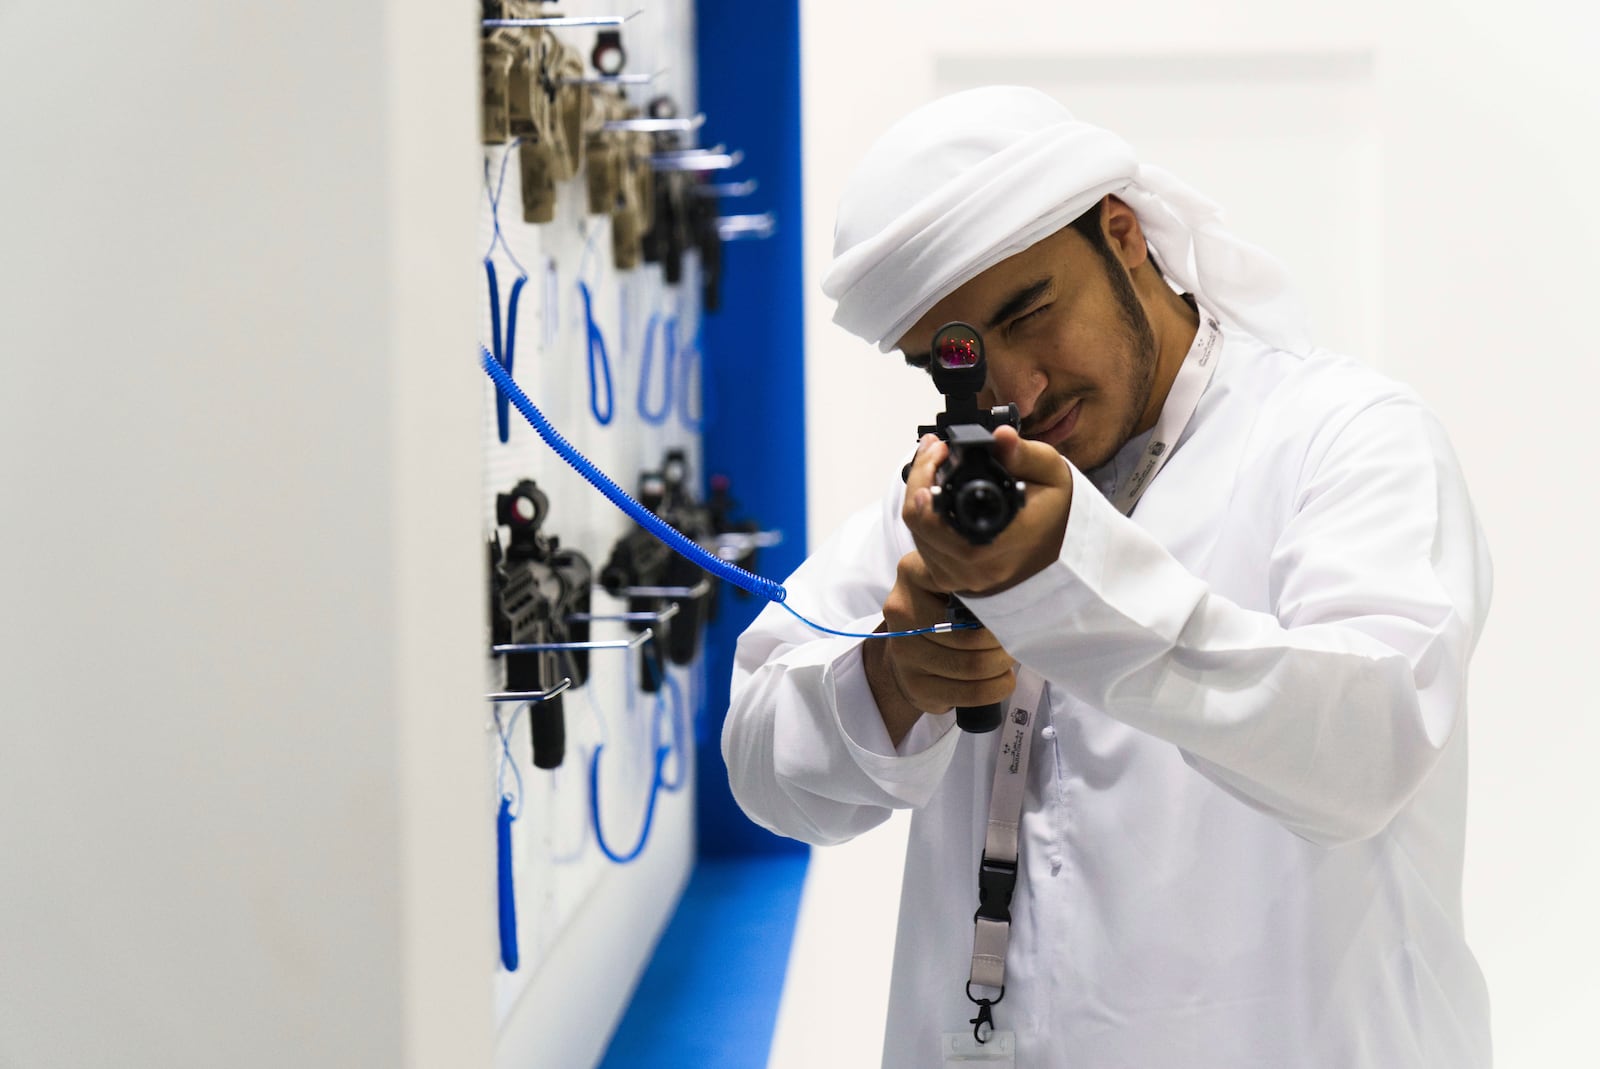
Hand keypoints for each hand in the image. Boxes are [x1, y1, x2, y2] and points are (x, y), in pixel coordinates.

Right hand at [864, 551, 1016, 745]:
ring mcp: (902, 651)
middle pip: (970, 633)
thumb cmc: (948, 610)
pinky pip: (970, 693)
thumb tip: (1020, 595)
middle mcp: (900, 611)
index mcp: (914, 572)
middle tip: (1016, 638)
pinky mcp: (915, 685)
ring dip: (1002, 664)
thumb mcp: (957, 582)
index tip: (1011, 606)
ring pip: (972, 665)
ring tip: (1008, 657)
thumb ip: (977, 580)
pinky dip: (996, 689)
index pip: (965, 587)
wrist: (913, 649)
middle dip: (1003, 641)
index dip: (996, 601)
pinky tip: (1002, 680)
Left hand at [902, 426, 1072, 597]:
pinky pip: (923, 553)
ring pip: (917, 538)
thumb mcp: (1050, 472)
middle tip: (933, 453)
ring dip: (918, 502)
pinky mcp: (956, 582)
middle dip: (918, 481)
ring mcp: (965, 579)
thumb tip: (1001, 436)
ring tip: (933, 470)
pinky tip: (935, 504)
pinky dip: (924, 525)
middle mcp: (981, 567)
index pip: (937, 517)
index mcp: (1003, 540)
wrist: (1064, 546)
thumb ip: (1023, 454)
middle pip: (919, 524)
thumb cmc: (1056, 509)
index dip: (926, 479)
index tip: (938, 451)